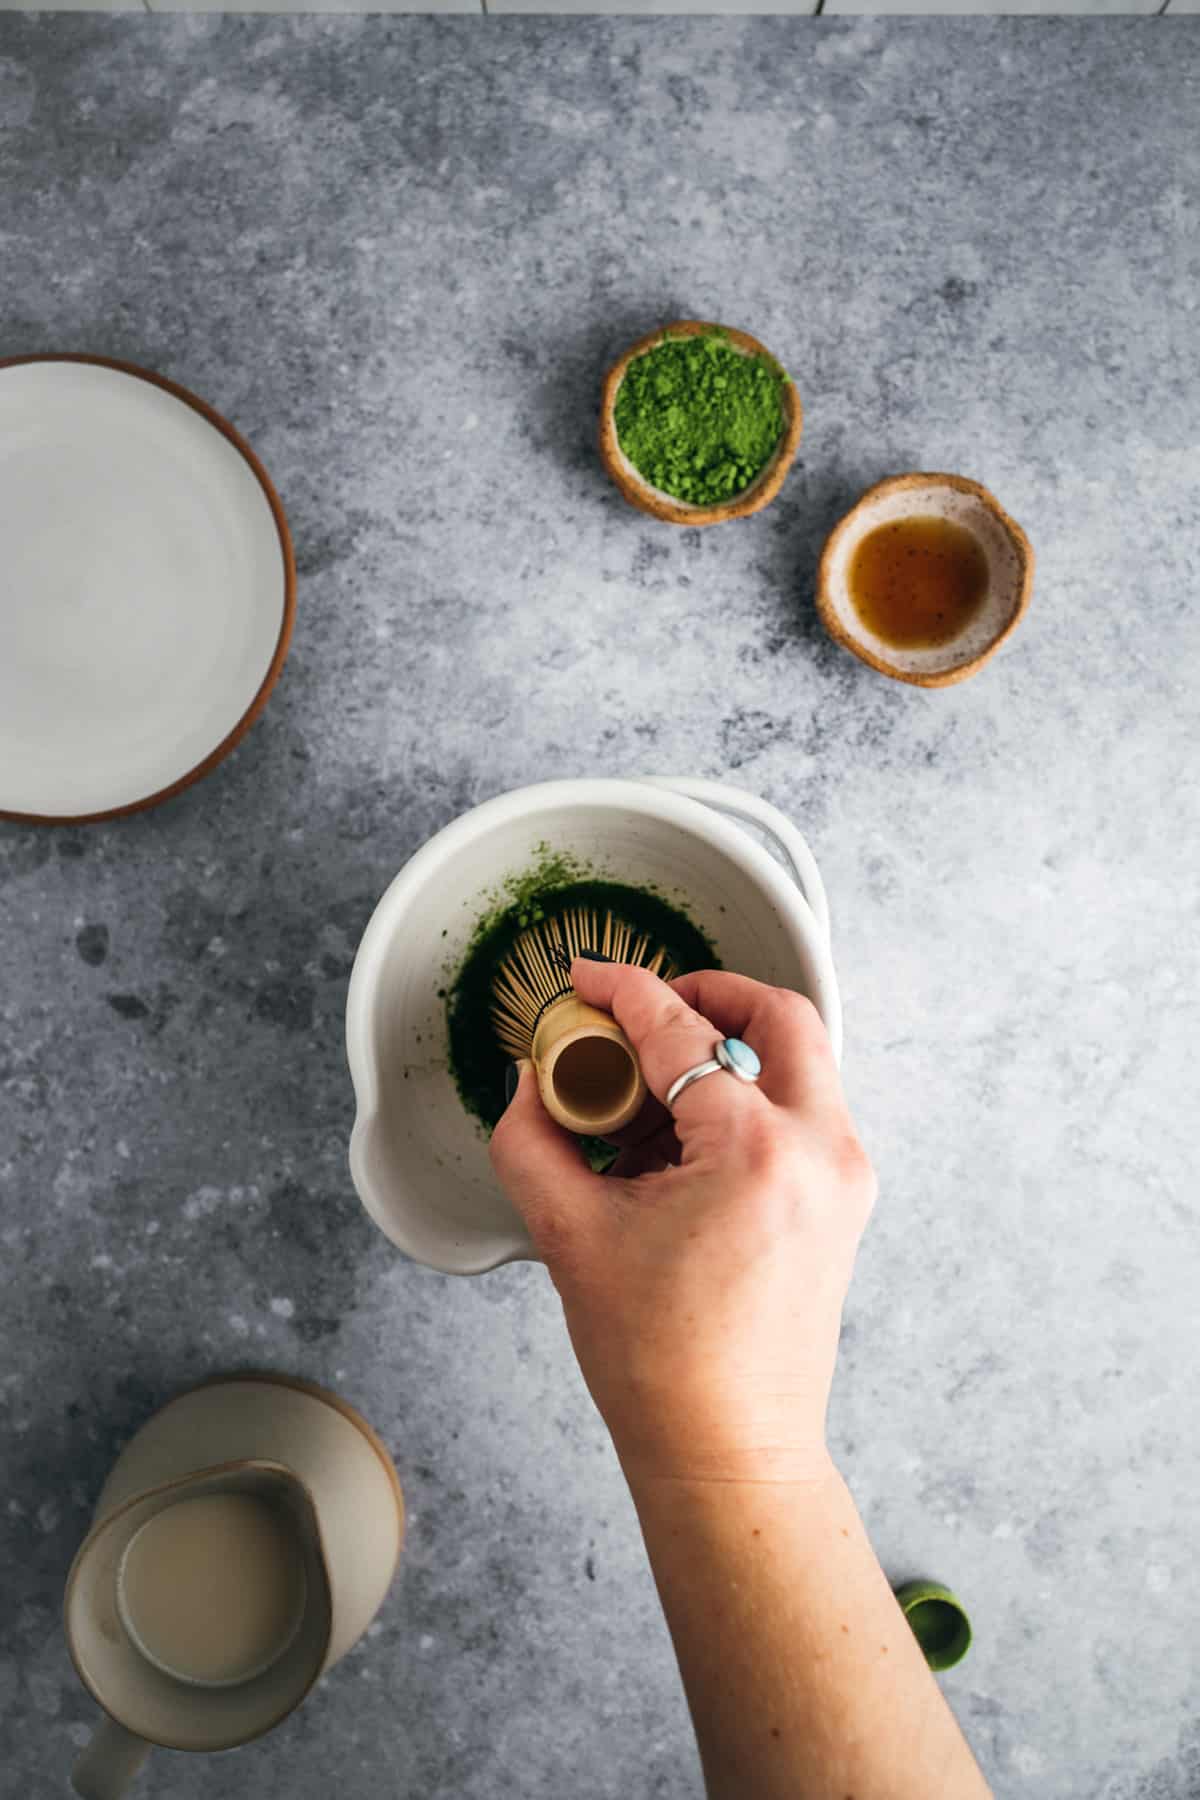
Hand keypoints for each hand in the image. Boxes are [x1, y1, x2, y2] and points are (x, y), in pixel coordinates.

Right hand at [489, 960, 875, 1486]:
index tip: (587, 979)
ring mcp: (844, 1177)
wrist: (728, 1448)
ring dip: (729, 1048)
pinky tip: (683, 1140)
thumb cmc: (661, 1362)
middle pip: (779, 1014)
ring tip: (654, 1091)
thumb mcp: (569, 1235)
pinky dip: (749, 1097)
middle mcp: (820, 1150)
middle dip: (709, 991)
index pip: (680, 1029)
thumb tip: (531, 1082)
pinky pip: (803, 1110)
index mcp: (755, 1150)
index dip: (621, 990)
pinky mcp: (844, 1202)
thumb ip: (532, 1138)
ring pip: (800, 1060)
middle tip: (648, 1007)